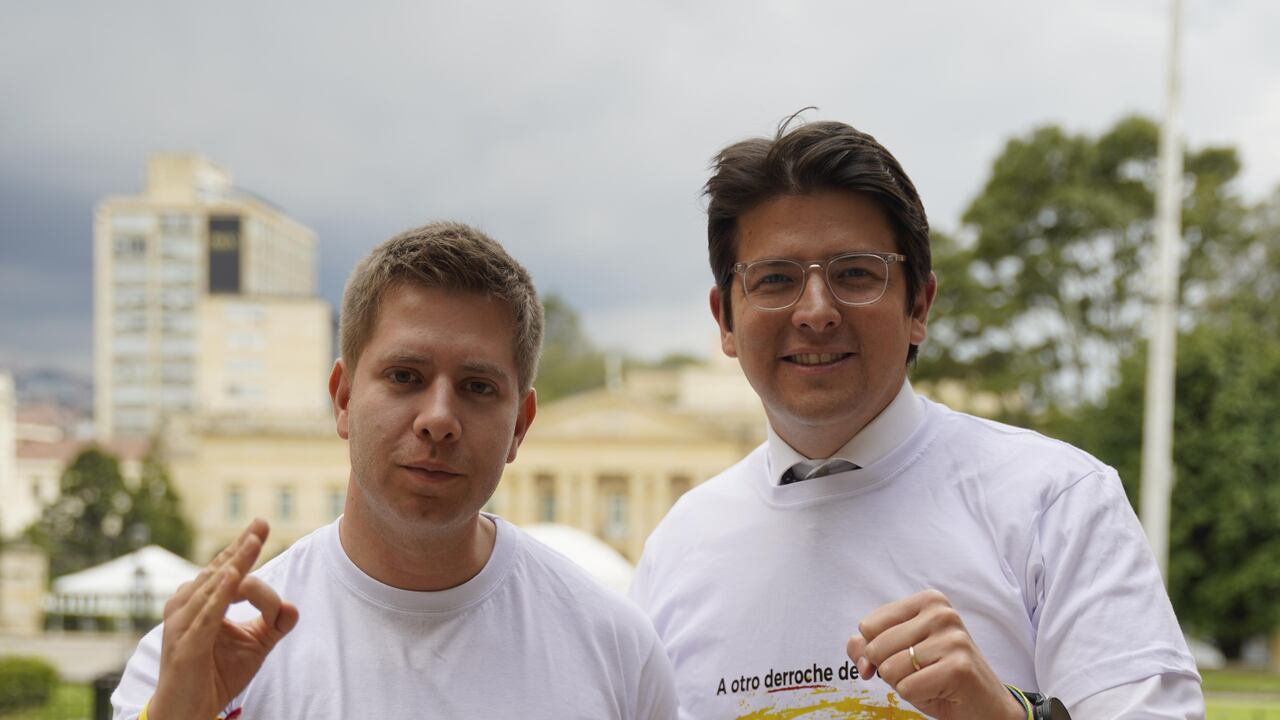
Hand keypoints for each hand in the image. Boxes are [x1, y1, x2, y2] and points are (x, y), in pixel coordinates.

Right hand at [148, 519, 298, 719]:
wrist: (189, 712)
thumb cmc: (216, 675)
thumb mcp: (254, 647)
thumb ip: (273, 624)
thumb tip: (294, 608)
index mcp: (198, 602)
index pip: (223, 568)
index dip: (242, 548)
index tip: (261, 525)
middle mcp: (185, 607)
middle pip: (219, 570)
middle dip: (242, 548)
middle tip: (261, 524)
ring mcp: (182, 625)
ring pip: (214, 587)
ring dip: (236, 563)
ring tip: (253, 542)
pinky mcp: (186, 645)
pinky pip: (207, 615)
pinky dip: (220, 594)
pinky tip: (235, 576)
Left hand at [845, 589, 1023, 719]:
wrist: (985, 705)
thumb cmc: (940, 675)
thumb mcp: (901, 654)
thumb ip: (870, 646)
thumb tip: (855, 647)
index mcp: (928, 601)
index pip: (869, 626)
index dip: (874, 651)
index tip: (899, 658)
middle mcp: (942, 613)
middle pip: (876, 648)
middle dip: (889, 670)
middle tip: (919, 673)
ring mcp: (952, 639)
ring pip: (890, 669)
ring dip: (904, 684)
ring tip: (930, 680)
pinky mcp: (957, 667)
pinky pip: (907, 688)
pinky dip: (916, 696)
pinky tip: (940, 690)